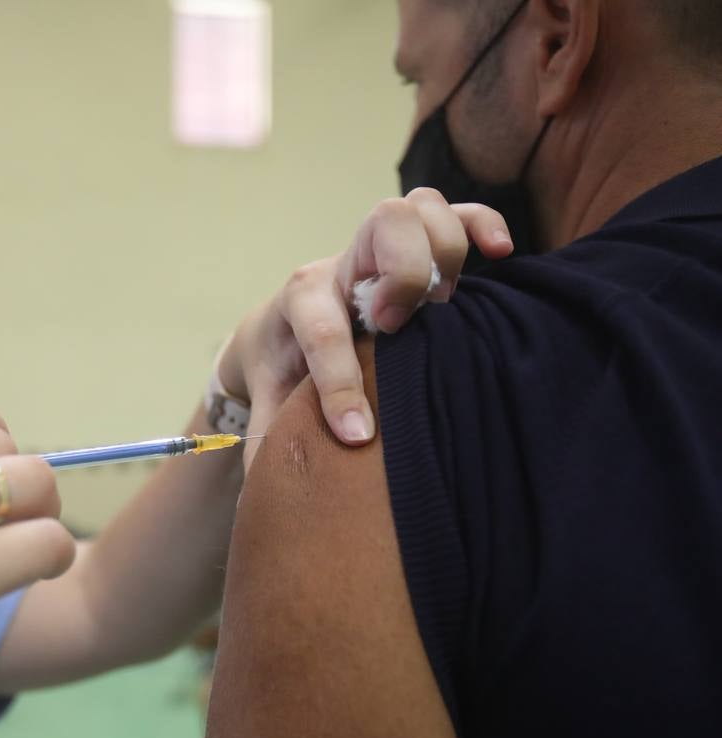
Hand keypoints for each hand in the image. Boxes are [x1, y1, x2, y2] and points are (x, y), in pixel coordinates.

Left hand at [218, 189, 512, 462]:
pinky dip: (482, 224)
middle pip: (382, 224)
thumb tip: (269, 498)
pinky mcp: (415, 245)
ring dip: (442, 249)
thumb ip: (270, 439)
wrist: (277, 324)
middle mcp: (343, 264)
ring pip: (420, 207)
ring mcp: (379, 248)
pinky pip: (456, 211)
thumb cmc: (280, 367)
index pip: (321, 330)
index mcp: (300, 299)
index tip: (356, 434)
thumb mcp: (267, 401)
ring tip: (441, 305)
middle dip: (403, 273)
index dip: (339, 385)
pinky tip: (501, 254)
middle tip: (400, 328)